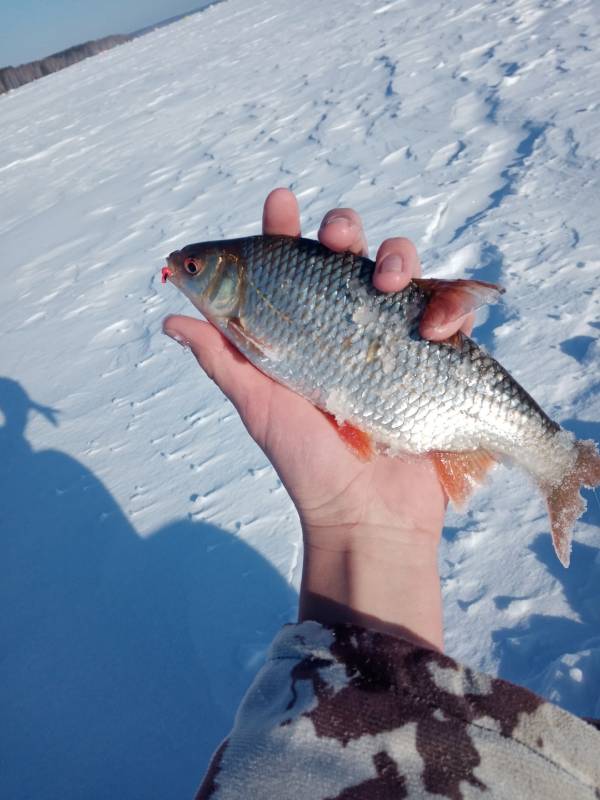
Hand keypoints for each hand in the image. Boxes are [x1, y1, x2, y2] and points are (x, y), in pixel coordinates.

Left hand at [163, 189, 471, 649]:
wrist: (367, 517)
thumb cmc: (308, 465)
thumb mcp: (259, 407)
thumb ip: (223, 360)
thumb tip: (171, 317)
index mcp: (302, 335)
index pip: (291, 270)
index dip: (283, 231)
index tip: (279, 202)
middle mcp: (346, 330)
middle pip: (348, 259)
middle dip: (344, 232)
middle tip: (338, 234)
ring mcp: (392, 342)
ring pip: (402, 273)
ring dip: (398, 257)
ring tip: (388, 276)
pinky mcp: (435, 360)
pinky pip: (451, 315)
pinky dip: (450, 306)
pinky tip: (437, 323)